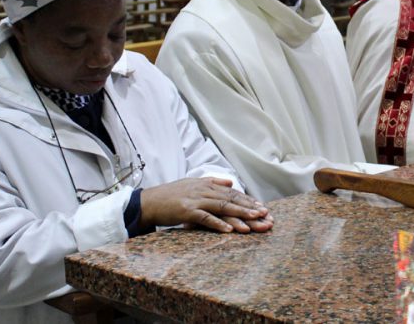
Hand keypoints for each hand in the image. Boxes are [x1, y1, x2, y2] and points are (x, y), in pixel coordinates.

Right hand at [140, 178, 272, 233]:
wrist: (148, 201)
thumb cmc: (170, 195)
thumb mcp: (192, 184)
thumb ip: (212, 182)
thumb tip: (230, 182)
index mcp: (207, 185)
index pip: (232, 193)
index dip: (248, 200)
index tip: (262, 207)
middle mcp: (204, 191)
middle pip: (231, 199)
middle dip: (249, 207)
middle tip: (265, 215)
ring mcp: (196, 201)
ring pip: (222, 207)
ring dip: (239, 214)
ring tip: (254, 221)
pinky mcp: (186, 212)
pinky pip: (205, 218)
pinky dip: (218, 224)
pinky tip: (230, 230)